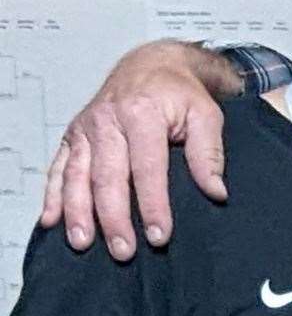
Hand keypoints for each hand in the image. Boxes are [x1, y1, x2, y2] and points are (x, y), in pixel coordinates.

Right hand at [39, 40, 236, 259]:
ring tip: (84, 243)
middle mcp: (107, 121)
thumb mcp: (206, 115)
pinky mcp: (72, 135)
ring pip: (76, 176)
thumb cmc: (180, 93)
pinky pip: (58, 168)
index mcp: (141, 114)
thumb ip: (210, 153)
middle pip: (107, 178)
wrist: (151, 64)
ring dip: (78, 213)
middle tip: (124, 251)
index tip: (160, 236)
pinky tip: (52, 221)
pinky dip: (53, 195)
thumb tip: (216, 191)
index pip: (147, 169)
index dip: (153, 205)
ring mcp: (85, 128)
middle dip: (114, 218)